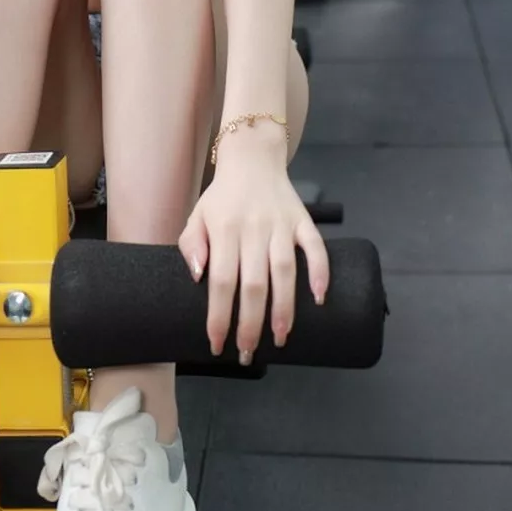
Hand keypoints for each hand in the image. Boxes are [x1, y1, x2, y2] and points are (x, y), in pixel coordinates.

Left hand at [178, 162, 329, 361]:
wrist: (252, 157)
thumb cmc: (222, 196)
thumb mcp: (197, 216)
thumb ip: (191, 245)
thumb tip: (198, 277)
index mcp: (224, 229)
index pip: (221, 280)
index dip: (219, 315)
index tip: (217, 344)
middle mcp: (254, 228)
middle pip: (254, 283)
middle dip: (251, 323)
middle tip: (248, 353)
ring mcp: (282, 224)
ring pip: (285, 271)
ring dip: (284, 307)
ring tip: (281, 337)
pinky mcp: (304, 220)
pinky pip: (315, 246)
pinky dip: (320, 272)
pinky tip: (320, 298)